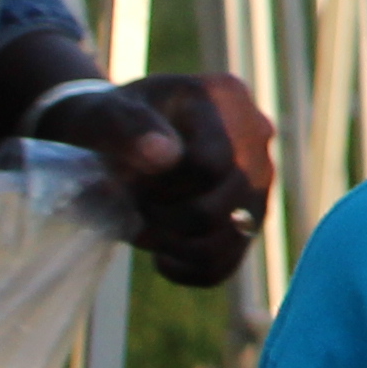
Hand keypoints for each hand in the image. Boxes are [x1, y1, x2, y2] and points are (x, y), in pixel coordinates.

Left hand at [30, 72, 275, 287]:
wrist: (119, 136)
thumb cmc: (110, 121)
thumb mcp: (105, 114)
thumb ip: (129, 129)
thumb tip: (165, 157)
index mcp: (227, 99)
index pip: (211, 165)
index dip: (160, 185)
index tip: (125, 178)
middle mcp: (258, 137)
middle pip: (221, 208)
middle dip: (162, 215)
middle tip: (131, 202)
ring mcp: (261, 180)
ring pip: (229, 240)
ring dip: (174, 243)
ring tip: (143, 225)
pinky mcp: (249, 218)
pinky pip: (227, 263)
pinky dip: (188, 268)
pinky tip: (161, 254)